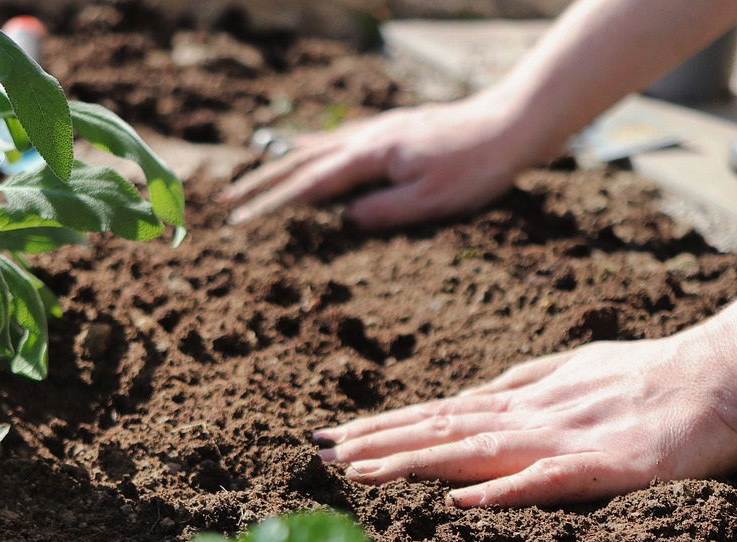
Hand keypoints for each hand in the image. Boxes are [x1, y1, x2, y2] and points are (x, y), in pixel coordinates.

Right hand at [222, 94, 537, 228]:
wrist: (510, 125)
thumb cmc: (476, 167)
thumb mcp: (432, 200)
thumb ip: (385, 211)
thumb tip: (345, 221)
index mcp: (371, 157)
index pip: (310, 185)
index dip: (272, 205)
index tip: (241, 221)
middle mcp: (367, 138)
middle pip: (301, 162)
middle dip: (261, 183)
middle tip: (226, 201)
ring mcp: (378, 131)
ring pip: (317, 147)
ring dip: (280, 165)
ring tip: (252, 178)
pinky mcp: (391, 130)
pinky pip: (338, 140)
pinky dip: (312, 149)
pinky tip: (307, 153)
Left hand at [312, 331, 736, 507]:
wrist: (727, 372)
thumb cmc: (653, 373)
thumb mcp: (576, 370)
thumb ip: (525, 383)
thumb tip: (474, 395)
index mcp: (527, 398)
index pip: (441, 414)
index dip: (386, 426)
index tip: (334, 437)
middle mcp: (534, 414)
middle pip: (444, 429)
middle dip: (380, 442)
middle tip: (320, 453)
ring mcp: (568, 437)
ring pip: (478, 450)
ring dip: (417, 461)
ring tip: (362, 472)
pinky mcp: (609, 465)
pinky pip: (549, 479)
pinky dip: (504, 489)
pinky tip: (462, 499)